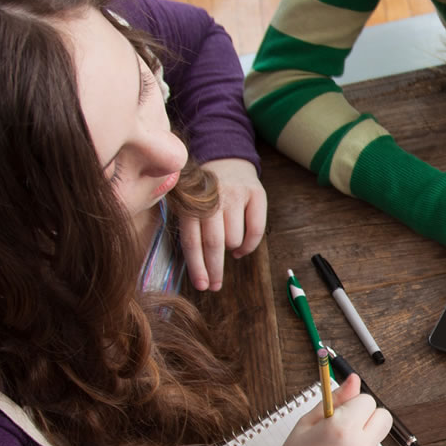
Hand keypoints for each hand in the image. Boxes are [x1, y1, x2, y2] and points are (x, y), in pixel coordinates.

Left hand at [180, 158, 267, 290]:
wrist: (227, 160)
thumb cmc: (205, 192)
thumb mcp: (189, 203)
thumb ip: (189, 227)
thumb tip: (197, 267)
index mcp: (191, 202)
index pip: (192, 240)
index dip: (197, 266)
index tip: (201, 285)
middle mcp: (213, 198)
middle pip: (214, 243)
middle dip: (214, 269)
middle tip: (214, 286)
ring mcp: (235, 195)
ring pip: (234, 239)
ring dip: (230, 250)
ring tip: (227, 246)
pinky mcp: (256, 194)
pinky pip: (256, 231)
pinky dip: (249, 246)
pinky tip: (241, 250)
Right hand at [271, 374, 392, 445]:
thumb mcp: (306, 424)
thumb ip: (335, 400)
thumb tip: (353, 380)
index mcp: (342, 428)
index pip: (367, 400)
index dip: (353, 405)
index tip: (341, 414)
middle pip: (383, 417)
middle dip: (367, 418)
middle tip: (346, 430)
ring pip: (376, 441)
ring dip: (362, 442)